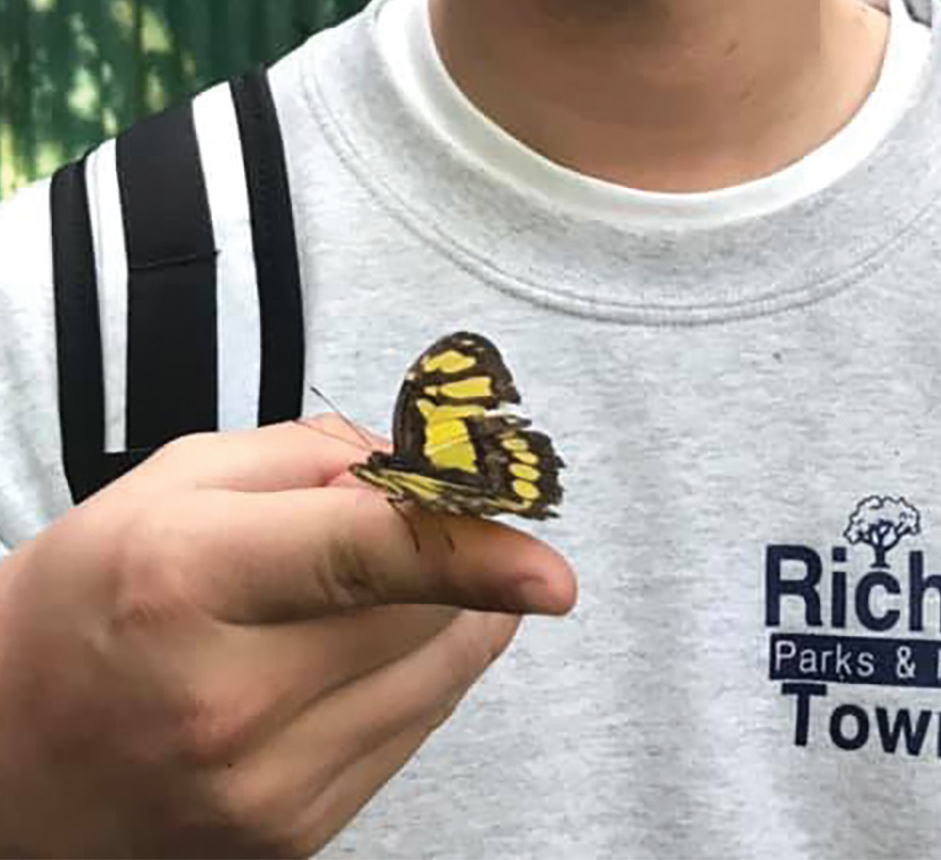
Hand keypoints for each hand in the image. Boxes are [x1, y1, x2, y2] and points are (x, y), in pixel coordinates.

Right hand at [0, 418, 575, 857]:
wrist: (4, 758)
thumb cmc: (90, 595)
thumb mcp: (174, 481)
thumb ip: (309, 455)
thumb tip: (421, 471)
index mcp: (187, 580)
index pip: (366, 560)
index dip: (472, 555)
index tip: (551, 569)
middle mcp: (226, 699)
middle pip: (417, 617)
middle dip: (447, 558)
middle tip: (416, 523)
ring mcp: (259, 790)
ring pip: (431, 683)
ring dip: (443, 620)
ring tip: (372, 592)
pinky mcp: (287, 841)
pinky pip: (405, 740)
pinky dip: (407, 682)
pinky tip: (345, 656)